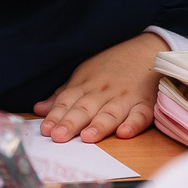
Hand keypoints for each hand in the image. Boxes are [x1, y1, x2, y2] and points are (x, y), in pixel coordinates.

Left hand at [36, 33, 165, 142]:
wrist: (147, 50)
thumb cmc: (112, 65)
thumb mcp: (84, 74)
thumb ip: (63, 95)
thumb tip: (39, 110)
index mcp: (86, 84)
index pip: (67, 101)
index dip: (55, 116)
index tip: (45, 130)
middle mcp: (104, 91)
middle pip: (85, 108)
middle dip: (71, 122)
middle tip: (58, 136)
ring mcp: (125, 98)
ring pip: (110, 113)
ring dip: (99, 125)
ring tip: (87, 137)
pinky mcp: (146, 103)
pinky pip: (140, 115)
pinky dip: (133, 124)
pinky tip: (124, 133)